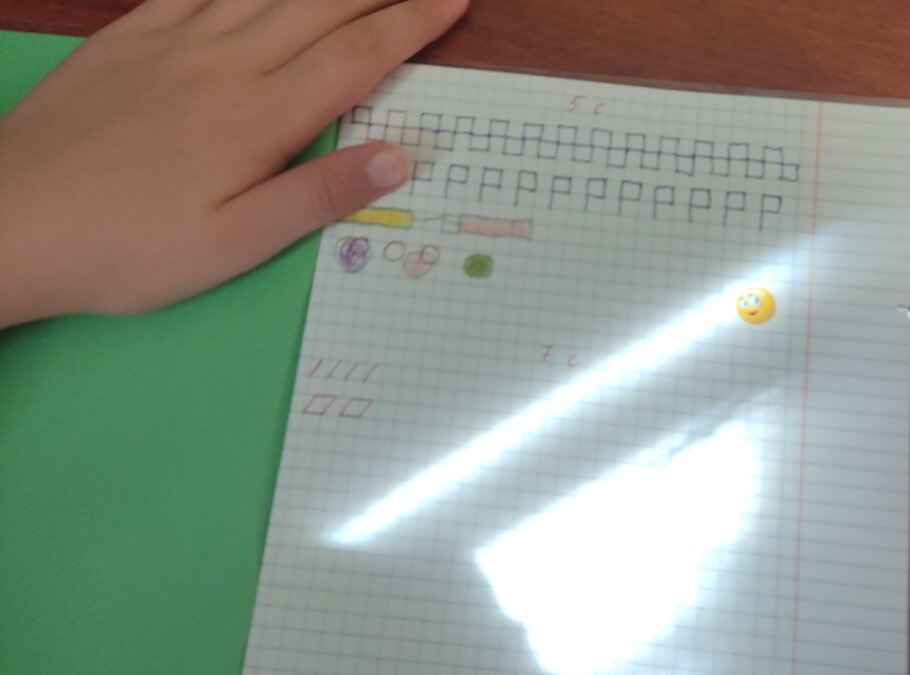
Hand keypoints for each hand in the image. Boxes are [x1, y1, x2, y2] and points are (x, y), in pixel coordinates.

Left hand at [0, 0, 467, 327]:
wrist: (10, 224)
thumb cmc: (127, 249)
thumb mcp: (233, 246)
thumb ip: (316, 196)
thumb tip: (398, 156)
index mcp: (258, 120)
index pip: (355, 59)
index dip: (409, 25)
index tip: (452, 1)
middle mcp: (224, 65)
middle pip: (318, 9)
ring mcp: (172, 42)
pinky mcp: (128, 37)